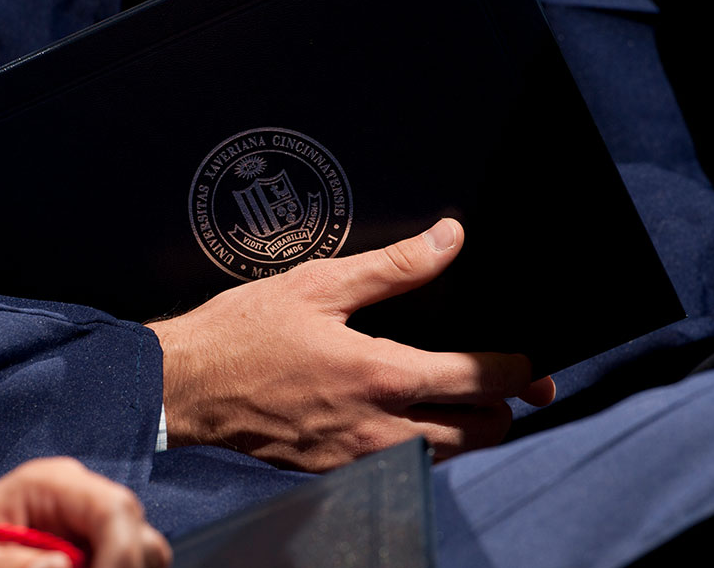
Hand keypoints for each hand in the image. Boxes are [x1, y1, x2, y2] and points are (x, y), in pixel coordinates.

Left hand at [0, 458, 170, 567]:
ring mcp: (88, 525)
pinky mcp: (90, 550)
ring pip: (145, 553)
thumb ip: (7, 562)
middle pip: (140, 533)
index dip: (122, 555)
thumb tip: (65, 566)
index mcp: (49, 483)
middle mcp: (79, 497)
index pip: (115, 509)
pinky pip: (128, 564)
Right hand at [149, 218, 554, 471]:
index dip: (519, 369)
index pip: (483, 382)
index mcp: (382, 376)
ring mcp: (360, 459)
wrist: (184, 389)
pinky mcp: (337, 473)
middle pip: (483, 432)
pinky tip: (407, 416)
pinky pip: (406, 467)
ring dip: (466, 428)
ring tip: (458, 397)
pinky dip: (424, 446)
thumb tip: (448, 239)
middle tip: (503, 382)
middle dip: (503, 406)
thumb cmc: (241, 334)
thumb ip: (394, 266)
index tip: (529, 360)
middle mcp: (380, 429)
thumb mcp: (318, 284)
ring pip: (448, 455)